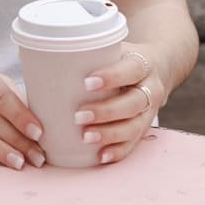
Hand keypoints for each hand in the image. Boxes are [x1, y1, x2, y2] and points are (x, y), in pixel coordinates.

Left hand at [74, 45, 165, 164]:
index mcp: (143, 64)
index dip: (111, 77)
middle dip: (106, 112)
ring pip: (134, 127)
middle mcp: (151, 89)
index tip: (87, 83)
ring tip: (86, 137)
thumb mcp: (114, 49)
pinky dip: (118, 151)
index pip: (130, 70)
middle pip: (132, 103)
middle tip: (79, 116)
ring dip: (110, 134)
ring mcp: (150, 111)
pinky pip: (134, 143)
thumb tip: (50, 57)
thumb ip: (92, 54)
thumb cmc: (122, 58)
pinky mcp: (145, 127)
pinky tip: (101, 156)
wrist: (154, 69)